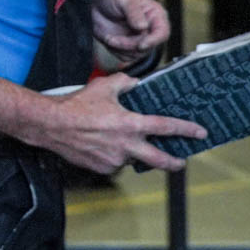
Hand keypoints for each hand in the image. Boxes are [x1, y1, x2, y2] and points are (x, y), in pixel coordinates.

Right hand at [33, 74, 205, 173]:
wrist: (50, 124)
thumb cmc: (74, 105)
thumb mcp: (102, 86)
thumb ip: (124, 82)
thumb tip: (135, 82)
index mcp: (130, 124)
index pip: (166, 127)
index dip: (186, 129)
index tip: (199, 132)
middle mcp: (126, 145)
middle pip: (160, 160)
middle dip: (175, 162)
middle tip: (181, 161)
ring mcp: (115, 159)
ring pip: (131, 158)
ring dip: (131, 151)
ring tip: (115, 140)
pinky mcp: (102, 167)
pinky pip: (114, 163)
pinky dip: (112, 155)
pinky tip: (100, 145)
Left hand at [92, 0, 169, 66]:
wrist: (93, 2)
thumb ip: (134, 11)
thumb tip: (143, 27)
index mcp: (155, 15)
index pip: (162, 33)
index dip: (153, 41)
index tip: (141, 45)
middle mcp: (150, 29)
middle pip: (148, 47)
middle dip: (129, 45)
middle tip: (112, 38)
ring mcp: (139, 39)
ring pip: (137, 54)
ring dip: (121, 48)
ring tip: (109, 37)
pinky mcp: (127, 46)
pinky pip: (126, 57)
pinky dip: (116, 51)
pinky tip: (109, 40)